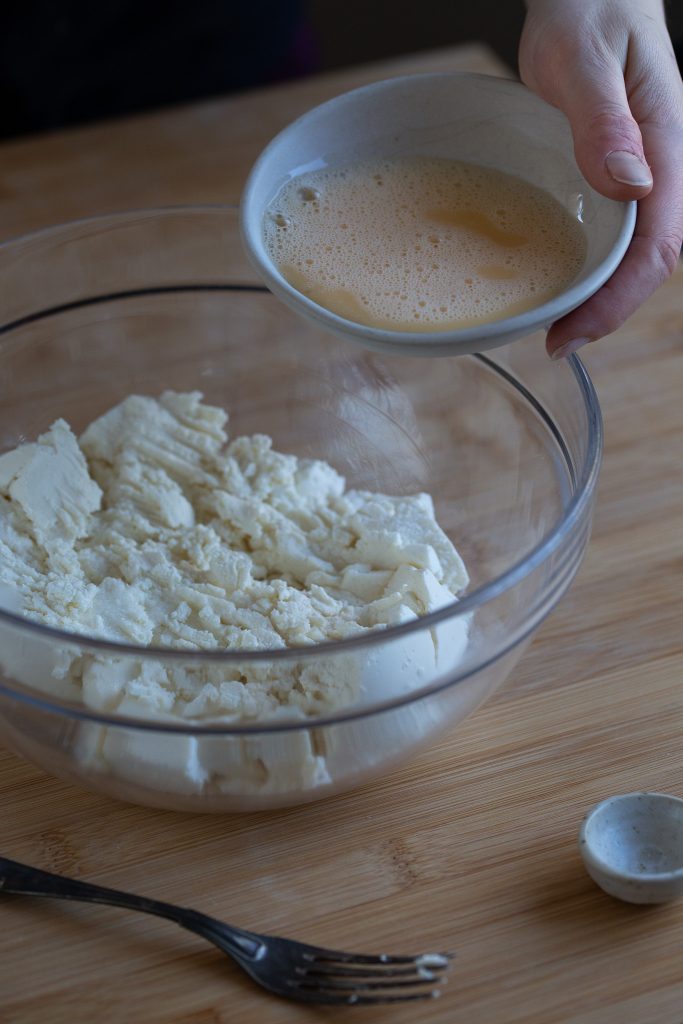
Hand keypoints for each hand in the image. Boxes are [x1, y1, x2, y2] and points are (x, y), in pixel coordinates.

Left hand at [519, 0, 682, 357]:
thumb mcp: (588, 57)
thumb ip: (607, 120)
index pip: (658, 244)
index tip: (573, 331)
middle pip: (647, 259)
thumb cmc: (591, 5)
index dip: (619, 298)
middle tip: (555, 342)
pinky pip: (608, 227)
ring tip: (553, 324)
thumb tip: (632, 186)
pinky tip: (552, 275)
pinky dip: (584, 260)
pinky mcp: (613, 170)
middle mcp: (660, 167)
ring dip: (596, 292)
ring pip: (628, 249)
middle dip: (606, 310)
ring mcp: (638, 172)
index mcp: (667, 145)